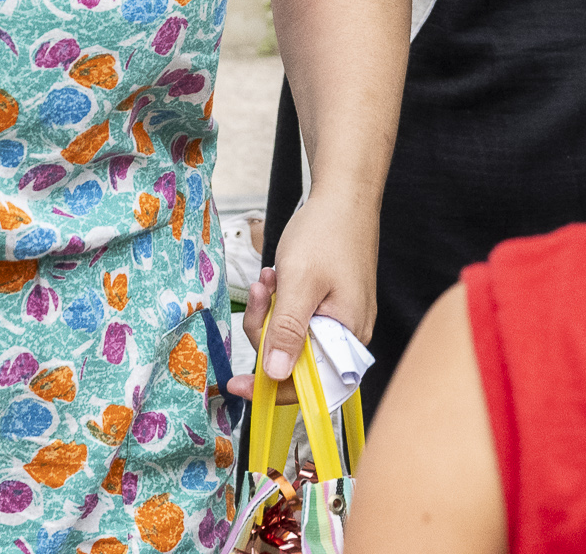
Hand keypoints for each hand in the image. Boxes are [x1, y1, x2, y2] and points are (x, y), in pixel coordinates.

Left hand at [230, 187, 376, 404]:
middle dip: (267, 328)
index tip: (236, 385)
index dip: (271, 388)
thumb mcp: (299, 284)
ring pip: (292, 335)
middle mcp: (348, 336)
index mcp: (348, 338)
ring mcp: (340, 319)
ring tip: (269, 278)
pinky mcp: (331, 304)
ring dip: (271, 310)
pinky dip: (281, 301)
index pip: (309, 384)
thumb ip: (287, 331)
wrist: (344, 197)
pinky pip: (298, 316)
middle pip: (295, 357)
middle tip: (259, 292)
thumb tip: (275, 375)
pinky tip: (276, 277)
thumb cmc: (326, 235)